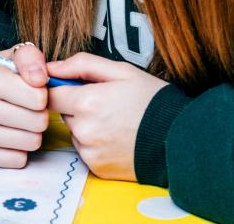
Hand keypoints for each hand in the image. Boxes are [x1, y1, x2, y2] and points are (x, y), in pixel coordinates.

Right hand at [0, 43, 50, 168]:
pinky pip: (19, 160)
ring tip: (20, 122)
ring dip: (32, 133)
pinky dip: (20, 150)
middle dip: (39, 116)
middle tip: (28, 109)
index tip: (33, 92)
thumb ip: (31, 58)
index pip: (39, 97)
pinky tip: (9, 137)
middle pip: (38, 122)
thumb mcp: (15, 59)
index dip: (43, 95)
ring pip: (31, 142)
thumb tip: (40, 79)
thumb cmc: (2, 78)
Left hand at [46, 53, 167, 180]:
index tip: (73, 88)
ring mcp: (90, 152)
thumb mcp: (122, 71)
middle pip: (63, 114)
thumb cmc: (153, 101)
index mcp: (87, 102)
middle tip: (106, 104)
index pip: (51, 95)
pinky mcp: (97, 168)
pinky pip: (86, 151)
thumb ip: (82, 64)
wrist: (181, 139)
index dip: (61, 89)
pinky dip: (96, 145)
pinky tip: (117, 138)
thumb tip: (52, 67)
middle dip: (77, 107)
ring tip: (116, 122)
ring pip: (74, 133)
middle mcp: (84, 130)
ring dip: (86, 126)